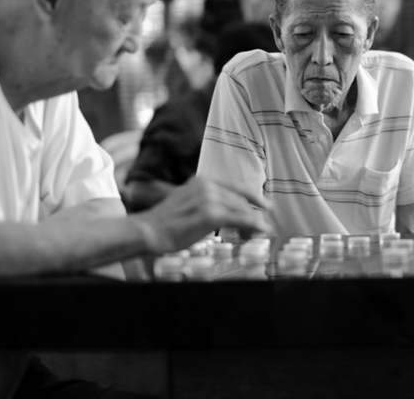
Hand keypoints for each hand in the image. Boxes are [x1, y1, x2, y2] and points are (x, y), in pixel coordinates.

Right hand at [134, 175, 271, 252]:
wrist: (149, 230)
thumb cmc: (165, 222)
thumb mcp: (187, 203)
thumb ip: (205, 203)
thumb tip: (224, 214)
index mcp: (201, 181)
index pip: (234, 187)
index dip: (253, 196)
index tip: (265, 204)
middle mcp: (207, 186)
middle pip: (240, 200)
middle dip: (253, 214)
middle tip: (261, 228)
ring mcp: (209, 199)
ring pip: (242, 210)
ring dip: (255, 222)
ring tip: (261, 233)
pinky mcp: (211, 214)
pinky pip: (240, 219)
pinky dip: (254, 225)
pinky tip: (260, 231)